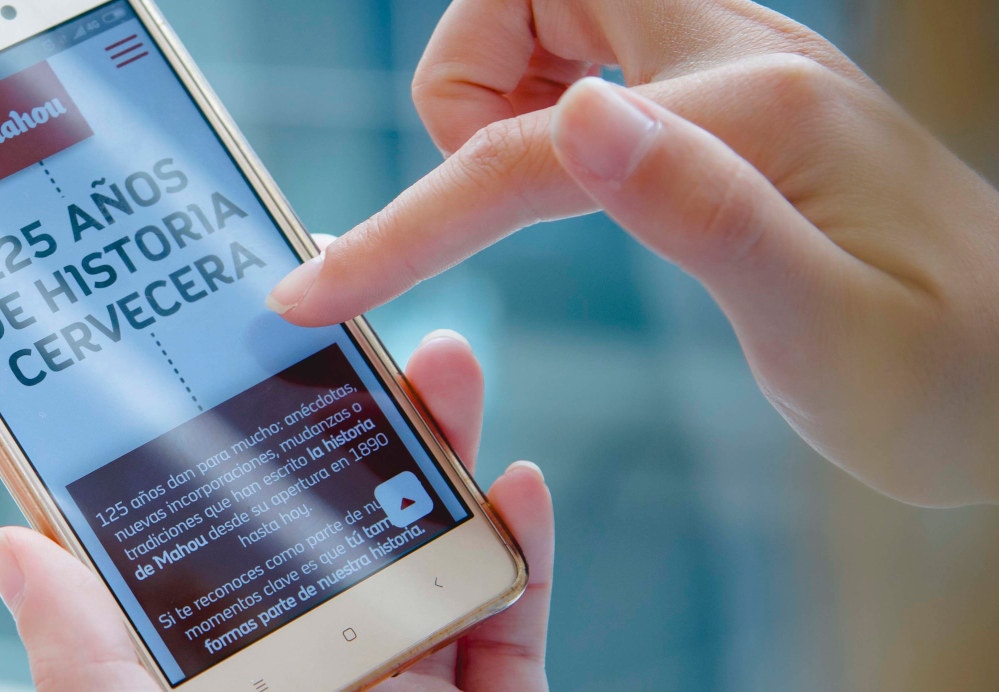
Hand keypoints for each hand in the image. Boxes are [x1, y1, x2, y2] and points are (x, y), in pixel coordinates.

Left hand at [0, 330, 554, 691]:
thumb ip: (82, 661)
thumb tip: (11, 545)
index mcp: (211, 682)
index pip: (207, 551)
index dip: (218, 453)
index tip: (231, 357)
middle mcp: (307, 683)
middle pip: (328, 533)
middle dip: (349, 428)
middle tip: (360, 328)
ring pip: (427, 564)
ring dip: (441, 462)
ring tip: (442, 366)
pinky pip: (512, 644)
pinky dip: (522, 561)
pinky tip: (520, 484)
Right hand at [263, 0, 998, 505]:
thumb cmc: (946, 381)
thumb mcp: (824, 329)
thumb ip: (695, 208)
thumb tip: (578, 114)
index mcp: (750, 118)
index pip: (523, 148)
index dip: (406, 222)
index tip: (319, 293)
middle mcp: (740, 61)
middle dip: (464, 67)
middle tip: (480, 182)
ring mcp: (736, 71)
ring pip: (553, 4)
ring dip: (500, 83)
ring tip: (527, 194)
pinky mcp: (728, 101)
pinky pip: (590, 54)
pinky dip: (543, 105)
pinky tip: (578, 183)